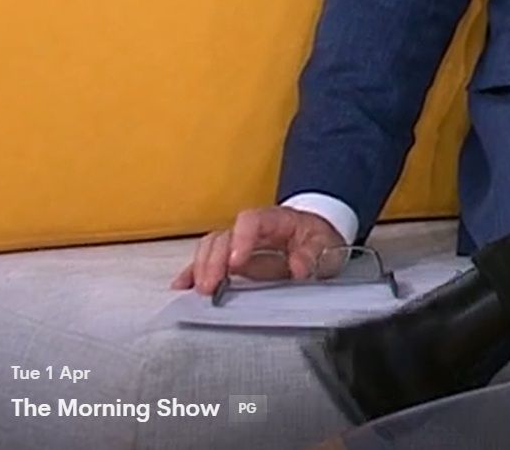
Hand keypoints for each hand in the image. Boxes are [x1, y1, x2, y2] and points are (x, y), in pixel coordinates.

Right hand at [170, 205, 344, 293]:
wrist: (318, 238)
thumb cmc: (318, 239)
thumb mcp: (326, 245)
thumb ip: (314, 255)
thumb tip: (299, 266)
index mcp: (276, 220)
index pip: (252, 221)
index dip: (240, 239)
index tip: (235, 263)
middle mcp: (251, 229)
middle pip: (224, 236)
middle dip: (213, 260)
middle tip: (209, 285)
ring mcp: (238, 242)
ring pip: (210, 247)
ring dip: (201, 268)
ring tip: (199, 289)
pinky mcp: (231, 258)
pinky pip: (208, 262)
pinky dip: (194, 273)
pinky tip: (183, 286)